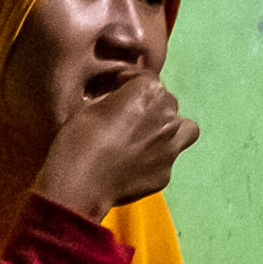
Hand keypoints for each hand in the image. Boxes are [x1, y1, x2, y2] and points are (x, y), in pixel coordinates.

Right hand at [31, 68, 200, 218]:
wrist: (79, 184)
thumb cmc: (78, 140)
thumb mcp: (90, 106)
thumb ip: (115, 99)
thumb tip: (119, 103)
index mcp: (148, 91)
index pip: (147, 79)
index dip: (130, 84)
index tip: (118, 92)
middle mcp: (167, 115)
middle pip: (167, 103)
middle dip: (151, 108)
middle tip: (130, 120)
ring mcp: (170, 147)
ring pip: (184, 130)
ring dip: (168, 131)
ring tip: (145, 140)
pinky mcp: (165, 174)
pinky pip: (167, 161)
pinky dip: (155, 160)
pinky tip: (133, 167)